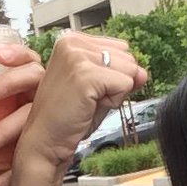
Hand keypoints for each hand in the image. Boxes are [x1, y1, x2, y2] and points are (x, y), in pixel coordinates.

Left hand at [0, 45, 44, 185]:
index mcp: (21, 92)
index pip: (26, 62)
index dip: (16, 53)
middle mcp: (39, 106)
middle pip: (33, 80)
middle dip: (6, 85)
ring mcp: (48, 131)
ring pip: (35, 119)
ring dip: (4, 131)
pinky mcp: (50, 161)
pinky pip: (33, 161)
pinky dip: (5, 176)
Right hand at [16, 32, 147, 175]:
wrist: (43, 144)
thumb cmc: (64, 120)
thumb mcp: (97, 91)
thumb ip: (121, 76)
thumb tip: (143, 72)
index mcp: (71, 41)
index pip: (121, 49)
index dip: (113, 75)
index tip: (88, 91)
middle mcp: (71, 43)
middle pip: (128, 57)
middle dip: (115, 84)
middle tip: (87, 100)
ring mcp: (76, 57)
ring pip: (129, 70)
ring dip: (114, 93)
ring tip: (87, 103)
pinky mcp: (84, 74)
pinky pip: (124, 84)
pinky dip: (113, 102)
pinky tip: (88, 108)